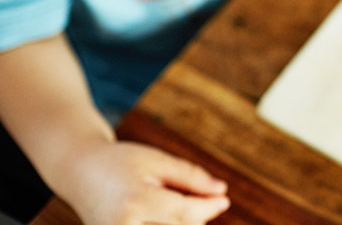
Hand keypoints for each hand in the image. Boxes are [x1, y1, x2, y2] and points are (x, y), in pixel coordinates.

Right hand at [60, 140, 229, 224]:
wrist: (79, 172)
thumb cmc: (121, 162)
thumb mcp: (158, 161)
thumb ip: (191, 177)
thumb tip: (221, 193)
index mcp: (136, 201)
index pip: (186, 213)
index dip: (209, 207)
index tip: (224, 200)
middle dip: (196, 216)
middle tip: (197, 198)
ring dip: (182, 224)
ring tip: (172, 204)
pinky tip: (165, 216)